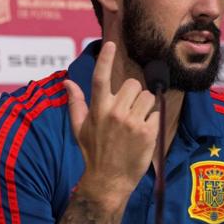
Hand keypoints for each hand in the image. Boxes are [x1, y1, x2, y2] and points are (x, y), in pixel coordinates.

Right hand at [64, 41, 159, 211]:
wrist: (109, 181)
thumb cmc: (94, 152)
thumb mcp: (80, 128)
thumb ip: (76, 102)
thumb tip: (66, 82)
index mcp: (98, 109)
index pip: (100, 78)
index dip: (105, 59)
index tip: (111, 43)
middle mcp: (114, 113)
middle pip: (134, 85)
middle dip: (134, 95)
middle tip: (129, 111)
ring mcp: (132, 122)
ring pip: (148, 97)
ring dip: (145, 107)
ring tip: (136, 123)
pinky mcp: (147, 132)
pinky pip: (156, 113)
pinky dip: (153, 121)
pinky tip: (143, 133)